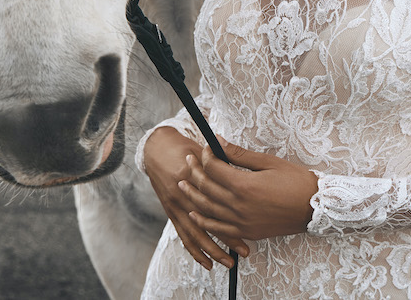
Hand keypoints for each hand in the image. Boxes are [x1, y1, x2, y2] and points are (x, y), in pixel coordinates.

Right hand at [142, 127, 248, 269]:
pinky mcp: (170, 212)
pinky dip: (195, 251)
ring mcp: (175, 204)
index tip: (253, 225)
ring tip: (229, 262)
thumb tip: (243, 173)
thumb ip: (222, 160)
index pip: (216, 198)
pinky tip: (207, 263)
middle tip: (245, 251)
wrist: (157, 149)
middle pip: (208, 220)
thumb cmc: (186, 147)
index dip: (234, 214)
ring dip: (212, 250)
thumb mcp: (205, 149)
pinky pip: (183, 235)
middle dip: (228, 238)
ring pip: (196, 233)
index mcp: (194, 174)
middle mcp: (183, 192)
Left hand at [179, 139, 319, 240]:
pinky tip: (195, 215)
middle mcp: (239, 206)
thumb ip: (241, 155)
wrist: (314, 207)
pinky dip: (205, 222)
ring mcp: (242, 222)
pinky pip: (219, 230)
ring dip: (192, 196)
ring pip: (208, 210)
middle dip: (195, 172)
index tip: (206, 147)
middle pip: (207, 188)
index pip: (214, 168)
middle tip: (188, 160)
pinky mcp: (247, 233)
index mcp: (244, 185)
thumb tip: (219, 141)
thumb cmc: (295, 181)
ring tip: (182, 185)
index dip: (207, 156)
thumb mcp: (269, 162)